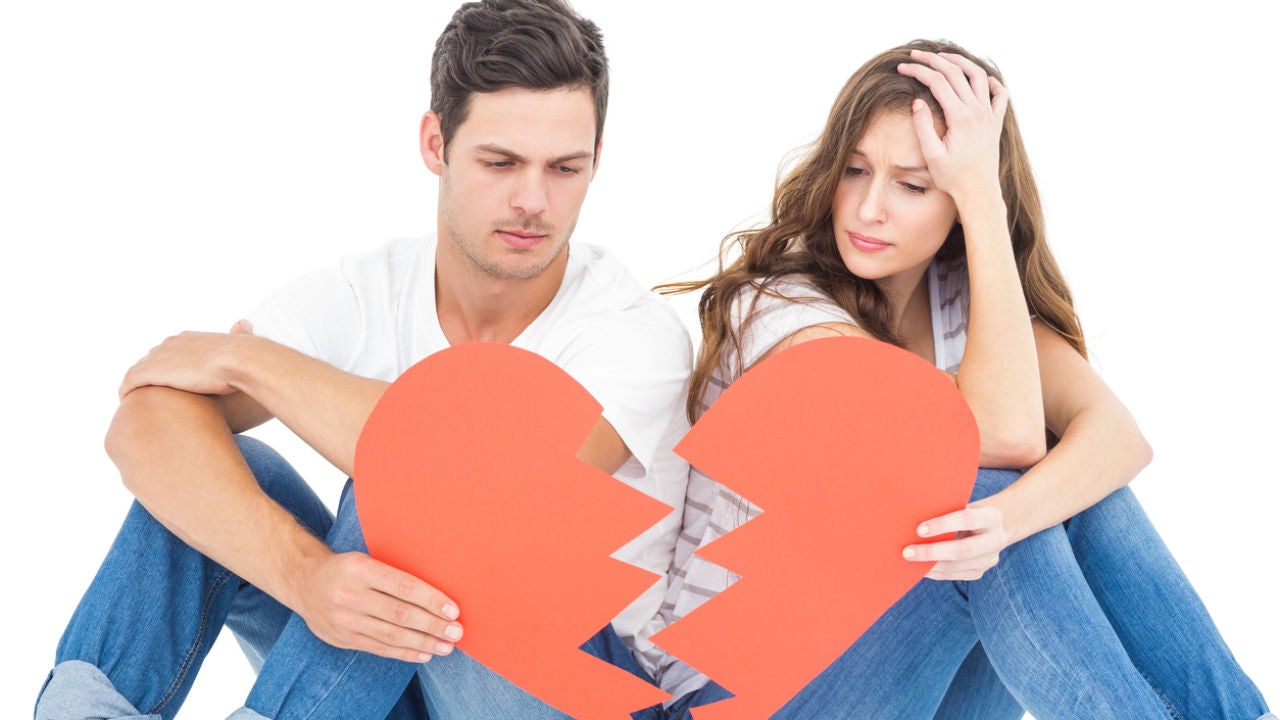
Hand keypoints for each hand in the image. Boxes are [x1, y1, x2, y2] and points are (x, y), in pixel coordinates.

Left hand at [118, 320, 255, 398]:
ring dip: (136, 385)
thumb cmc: (247, 356)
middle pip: (151, 359)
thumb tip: (245, 325)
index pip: (169, 350)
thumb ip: (239, 336)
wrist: (241, 360)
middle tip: (150, 395)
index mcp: (189, 338)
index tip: (169, 382)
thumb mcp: (242, 341)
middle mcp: (171, 344)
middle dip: (149, 376)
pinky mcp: (153, 372)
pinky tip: (127, 405)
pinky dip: (126, 391)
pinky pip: (130, 382)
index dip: (168, 366)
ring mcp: (160, 357)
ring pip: (138, 370)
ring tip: (137, 403)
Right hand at [293, 551, 463, 661]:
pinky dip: (405, 652)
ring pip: (391, 635)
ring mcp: (345, 619)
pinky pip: (379, 648)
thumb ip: (394, 574)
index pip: (403, 586)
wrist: (304, 582)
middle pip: (400, 614)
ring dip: (424, 642)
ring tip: (446, 646)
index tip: (453, 610)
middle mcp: (350, 595)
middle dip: (433, 625)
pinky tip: (425, 653)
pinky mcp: (343, 638)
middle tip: (456, 631)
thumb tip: (437, 593)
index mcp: (360, 569)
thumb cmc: (346, 569)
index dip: (431, 600)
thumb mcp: (366, 560)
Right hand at [896, 49, 1007, 210]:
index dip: (918, 71)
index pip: (937, 82)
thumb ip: (923, 126)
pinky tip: (979, 79)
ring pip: (978, 75)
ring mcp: (989, 114)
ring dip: (960, 62)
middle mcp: (978, 111)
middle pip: (955, 72)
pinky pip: (999, 93)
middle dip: (933, 60)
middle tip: (915, 55)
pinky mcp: (995, 121)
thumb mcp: (931, 155)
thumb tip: (917, 101)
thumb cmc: (952, 178)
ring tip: (943, 57)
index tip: (902, 67)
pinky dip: (990, 81)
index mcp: (960, 117)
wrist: (978, 192)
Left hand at [903, 504, 1007, 580]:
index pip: (967, 519)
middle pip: (963, 550)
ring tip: (909, 561)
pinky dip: (934, 572)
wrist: (992, 527)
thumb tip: (912, 519)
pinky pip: (953, 575)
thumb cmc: (968, 511)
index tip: (919, 529)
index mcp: (992, 517)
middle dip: (932, 552)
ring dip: (930, 565)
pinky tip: (919, 568)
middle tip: (907, 552)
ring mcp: (989, 559)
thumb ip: (946, 510)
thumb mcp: (963, 505)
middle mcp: (996, 540)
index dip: (943, 524)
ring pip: (957, 566)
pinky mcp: (979, 572)